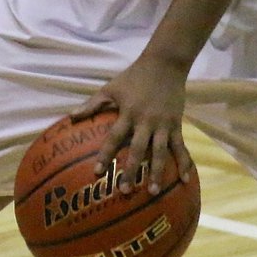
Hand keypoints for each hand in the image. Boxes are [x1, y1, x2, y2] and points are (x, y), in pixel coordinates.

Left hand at [73, 55, 192, 195]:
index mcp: (128, 113)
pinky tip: (186, 180)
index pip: (114, 137)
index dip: (105, 155)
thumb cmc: (134, 76)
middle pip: (138, 150)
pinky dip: (184, 163)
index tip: (97, 172)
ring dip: (157, 173)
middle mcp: (146, 121)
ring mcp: (163, 124)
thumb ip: (92, 104)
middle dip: (132, 171)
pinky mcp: (176, 125)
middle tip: (125, 191)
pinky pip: (181, 147)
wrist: (165, 64)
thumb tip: (70, 117)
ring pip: (160, 152)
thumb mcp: (111, 88)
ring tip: (153, 192)